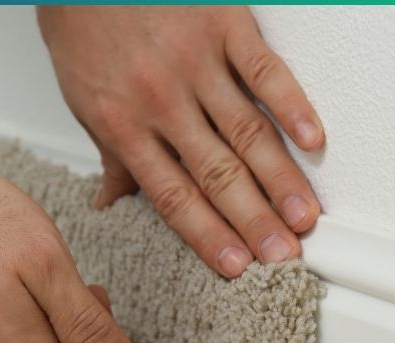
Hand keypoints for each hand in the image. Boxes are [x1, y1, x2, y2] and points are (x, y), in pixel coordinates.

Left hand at [38, 6, 323, 277]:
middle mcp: (160, 100)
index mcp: (122, 125)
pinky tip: (312, 139)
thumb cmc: (82, 28)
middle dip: (252, 221)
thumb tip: (110, 200)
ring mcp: (194, 63)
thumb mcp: (82, 99)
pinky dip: (292, 104)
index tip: (236, 265)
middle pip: (216, 173)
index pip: (172, 196)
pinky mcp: (222, 24)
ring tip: (304, 216)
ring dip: (279, 179)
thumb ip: (108, 153)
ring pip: (245, 132)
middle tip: (282, 255)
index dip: (207, 235)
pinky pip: (264, 70)